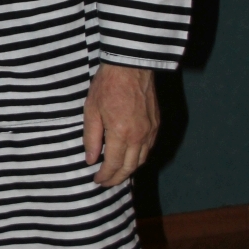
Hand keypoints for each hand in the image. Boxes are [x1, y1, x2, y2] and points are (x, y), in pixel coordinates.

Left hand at [83, 63, 158, 186]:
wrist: (131, 66)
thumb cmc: (107, 85)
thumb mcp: (91, 111)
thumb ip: (91, 138)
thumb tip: (91, 159)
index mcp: (121, 134)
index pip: (113, 164)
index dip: (105, 175)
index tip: (97, 180)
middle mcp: (139, 136)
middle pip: (130, 167)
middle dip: (118, 178)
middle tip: (107, 182)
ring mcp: (150, 131)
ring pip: (142, 160)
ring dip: (130, 170)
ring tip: (117, 174)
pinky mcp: (156, 124)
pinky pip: (149, 148)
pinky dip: (139, 158)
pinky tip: (131, 158)